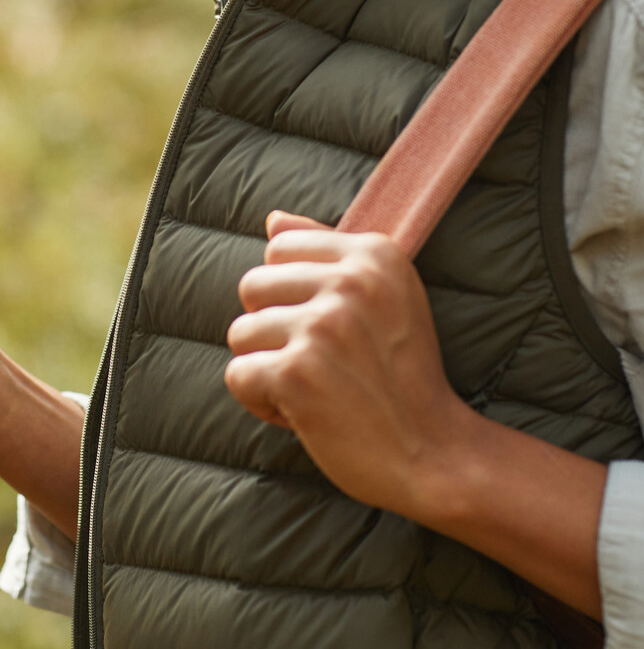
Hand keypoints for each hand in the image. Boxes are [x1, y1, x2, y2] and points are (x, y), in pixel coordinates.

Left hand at [223, 211, 470, 514]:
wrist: (435, 453)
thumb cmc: (403, 378)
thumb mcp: (385, 298)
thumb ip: (328, 253)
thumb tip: (272, 220)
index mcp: (374, 254)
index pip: (278, 248)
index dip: (291, 295)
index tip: (333, 329)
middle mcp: (350, 282)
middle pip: (252, 286)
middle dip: (273, 330)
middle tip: (324, 364)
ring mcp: (322, 327)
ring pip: (240, 333)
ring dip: (268, 369)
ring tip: (319, 389)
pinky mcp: (296, 373)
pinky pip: (237, 375)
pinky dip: (262, 402)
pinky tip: (304, 413)